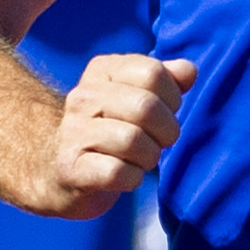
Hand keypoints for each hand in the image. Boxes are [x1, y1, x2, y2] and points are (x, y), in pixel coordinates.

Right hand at [37, 51, 191, 215]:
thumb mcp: (137, 97)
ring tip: (140, 160)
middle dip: (166, 131)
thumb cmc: (111, 132)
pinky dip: (132, 179)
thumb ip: (165, 80)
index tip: (165, 113)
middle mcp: (83, 97)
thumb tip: (188, 70)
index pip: (152, 72)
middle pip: (146, 107)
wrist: (60, 171)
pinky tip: (126, 177)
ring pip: (133, 141)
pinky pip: (117, 173)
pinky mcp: (70, 169)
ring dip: (149, 157)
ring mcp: (73, 132)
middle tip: (159, 143)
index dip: (171, 98)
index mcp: (102, 71)